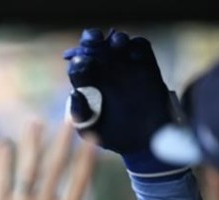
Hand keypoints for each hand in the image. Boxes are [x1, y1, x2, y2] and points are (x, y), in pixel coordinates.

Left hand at [0, 121, 132, 199]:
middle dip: (62, 142)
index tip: (92, 140)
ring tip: (35, 124)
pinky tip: (5, 145)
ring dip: (33, 145)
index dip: (86, 159)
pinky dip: (2, 162)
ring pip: (27, 169)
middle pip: (54, 168)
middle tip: (67, 119)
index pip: (79, 182)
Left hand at [63, 28, 179, 173]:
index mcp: (86, 84)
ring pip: (117, 43)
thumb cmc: (112, 136)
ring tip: (116, 44)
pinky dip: (137, 46)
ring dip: (116, 39)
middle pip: (94, 47)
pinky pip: (141, 47)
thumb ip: (80, 114)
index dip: (77, 60)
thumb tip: (73, 94)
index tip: (79, 61)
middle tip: (93, 39)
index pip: (77, 65)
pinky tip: (133, 54)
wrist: (144, 141)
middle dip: (92, 40)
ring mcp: (125, 66)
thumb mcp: (91, 129)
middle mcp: (103, 71)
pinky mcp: (146, 65)